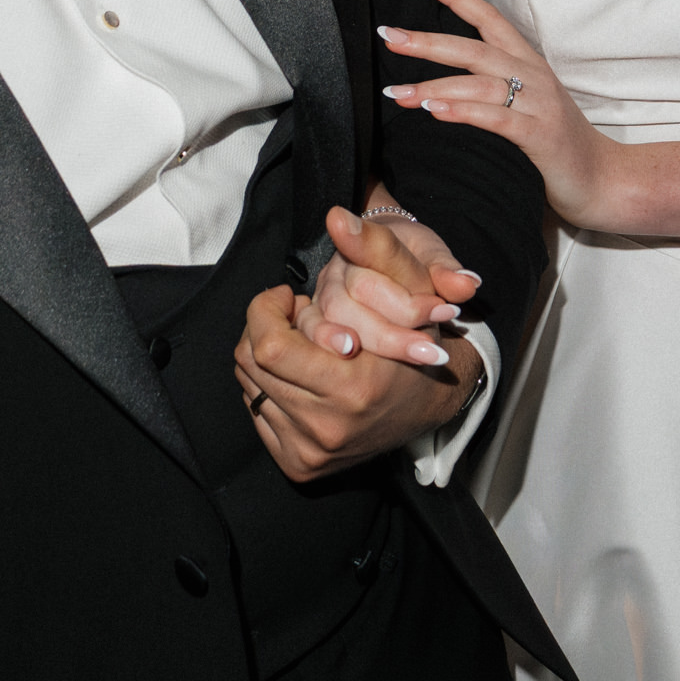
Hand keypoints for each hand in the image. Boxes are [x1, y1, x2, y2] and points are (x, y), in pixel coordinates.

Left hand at [234, 206, 478, 480]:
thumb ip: (376, 248)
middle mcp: (328, 427)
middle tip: (296, 316)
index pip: (267, 344)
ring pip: (249, 383)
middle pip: (251, 361)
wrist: (431, 404)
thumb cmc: (416, 341)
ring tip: (303, 344)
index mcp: (352, 388)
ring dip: (266, 354)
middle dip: (265, 327)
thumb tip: (337, 216)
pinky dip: (268, 384)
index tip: (289, 296)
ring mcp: (311, 451)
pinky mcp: (298, 464)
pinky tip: (300, 373)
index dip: (266, 310)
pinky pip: (255, 410)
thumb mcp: (408, 288)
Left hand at [379, 0, 611, 226]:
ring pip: (478, 84)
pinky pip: (496, 118)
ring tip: (396, 92)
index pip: (489, 18)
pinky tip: (434, 112)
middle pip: (474, 48)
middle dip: (427, 41)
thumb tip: (442, 82)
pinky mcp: (540, 135)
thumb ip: (493, 87)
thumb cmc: (558, 144)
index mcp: (529, 62)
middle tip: (388, 35)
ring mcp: (539, 104)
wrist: (603, 179)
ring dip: (433, 86)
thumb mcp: (528, 104)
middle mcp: (534, 75)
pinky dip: (463, 112)